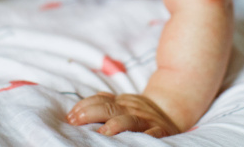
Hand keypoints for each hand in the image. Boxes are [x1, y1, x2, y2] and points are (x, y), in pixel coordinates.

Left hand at [66, 92, 180, 137]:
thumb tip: (81, 105)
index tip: (70, 116)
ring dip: (115, 125)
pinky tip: (134, 142)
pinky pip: (152, 135)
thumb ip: (106, 102)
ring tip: (101, 132)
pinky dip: (144, 138)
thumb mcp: (124, 102)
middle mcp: (132, 109)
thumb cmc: (140, 112)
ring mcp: (145, 121)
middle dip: (91, 114)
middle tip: (76, 122)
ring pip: (129, 121)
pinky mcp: (160, 132)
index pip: (100, 101)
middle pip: (109, 108)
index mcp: (121, 103)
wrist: (172, 110)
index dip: (84, 106)